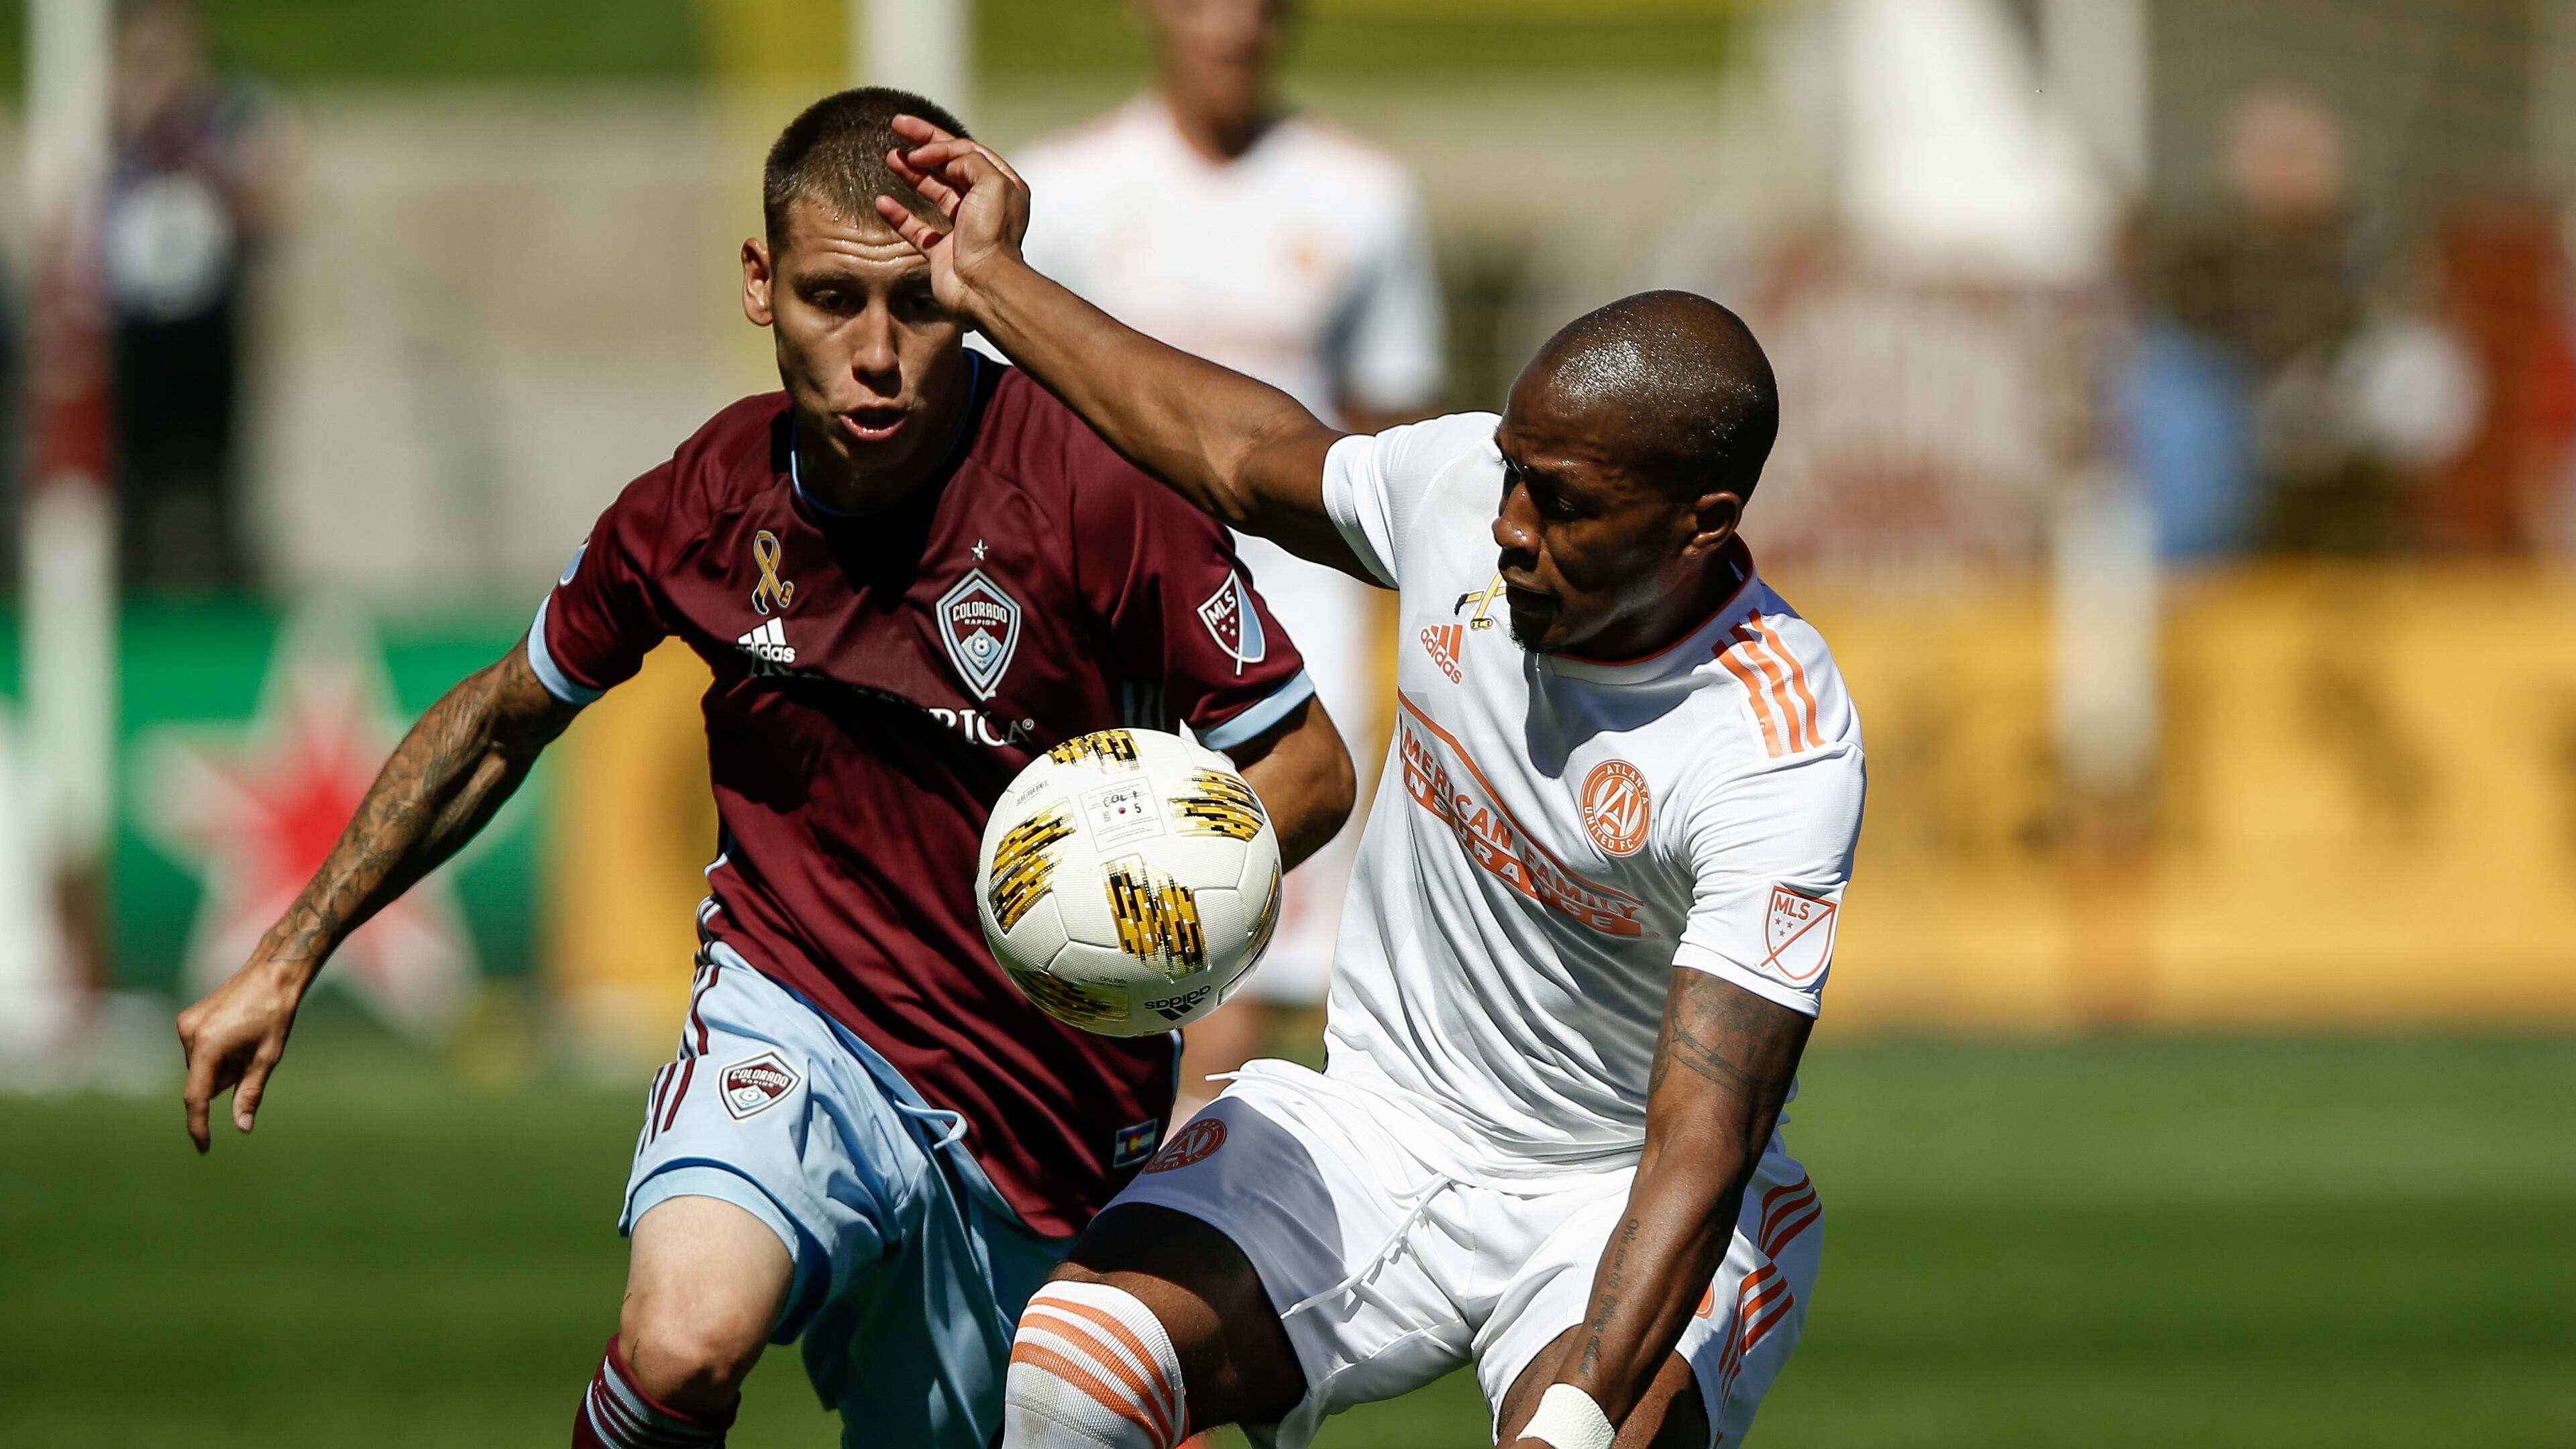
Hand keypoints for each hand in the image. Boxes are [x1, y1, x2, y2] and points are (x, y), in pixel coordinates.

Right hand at [176, 940, 313, 1151]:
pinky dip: (217, 1053)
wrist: (273, 971)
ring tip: (247, 1039)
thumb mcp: (267, 1057)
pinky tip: (237, 1033)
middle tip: (253, 1055)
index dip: (200, 1125)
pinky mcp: (187, 1018)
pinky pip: (200, 1051)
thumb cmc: (275, 1013)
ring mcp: (185, 1024)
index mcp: (206, 1045)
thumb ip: (250, 1093)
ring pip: (202, 1067)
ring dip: (223, 1065)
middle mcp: (188, 1034)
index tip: (204, 1147)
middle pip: (204, 1081)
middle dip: (227, 1080)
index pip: (196, 1097)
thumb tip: (242, 1127)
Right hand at [878, 113, 1032, 322]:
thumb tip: (943, 158)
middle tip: (897, 126)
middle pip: (948, 167)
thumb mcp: (993, 184)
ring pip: (932, 192)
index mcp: (1000, 186)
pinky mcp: (942, 252)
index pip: (966, 151)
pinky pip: (916, 228)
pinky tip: (882, 202)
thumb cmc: (993, 237)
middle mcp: (982, 205)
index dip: (938, 142)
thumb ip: (969, 160)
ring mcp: (961, 228)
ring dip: (911, 172)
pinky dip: (899, 215)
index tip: (916, 146)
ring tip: (891, 157)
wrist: (985, 286)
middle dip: (922, 146)